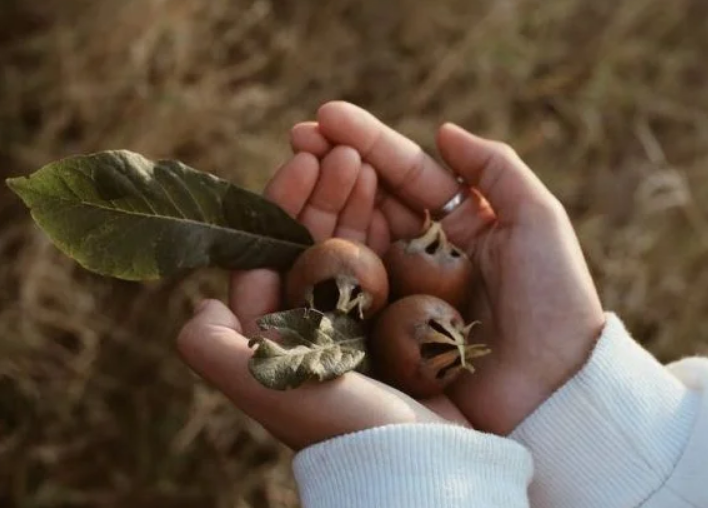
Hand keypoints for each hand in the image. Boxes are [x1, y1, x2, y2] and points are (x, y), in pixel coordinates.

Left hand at [176, 147, 468, 450]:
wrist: (428, 464)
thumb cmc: (350, 429)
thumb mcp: (274, 391)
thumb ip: (220, 352)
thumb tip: (195, 304)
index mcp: (280, 334)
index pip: (270, 251)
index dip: (282, 201)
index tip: (304, 158)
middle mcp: (315, 325)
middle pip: (312, 241)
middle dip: (324, 192)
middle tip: (341, 148)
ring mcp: (359, 320)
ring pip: (352, 246)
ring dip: (357, 201)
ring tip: (367, 158)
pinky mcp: (401, 323)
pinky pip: (391, 264)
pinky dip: (392, 229)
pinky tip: (398, 197)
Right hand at [288, 102, 606, 434]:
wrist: (553, 390)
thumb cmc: (554, 302)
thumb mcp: (537, 221)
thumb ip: (495, 168)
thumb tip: (443, 130)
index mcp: (460, 224)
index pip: (407, 174)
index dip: (368, 142)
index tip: (327, 116)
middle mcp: (425, 253)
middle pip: (372, 200)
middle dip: (334, 165)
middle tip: (299, 137)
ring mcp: (401, 291)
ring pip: (354, 237)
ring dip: (325, 201)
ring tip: (301, 167)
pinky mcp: (383, 330)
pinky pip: (347, 286)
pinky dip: (323, 256)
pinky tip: (298, 228)